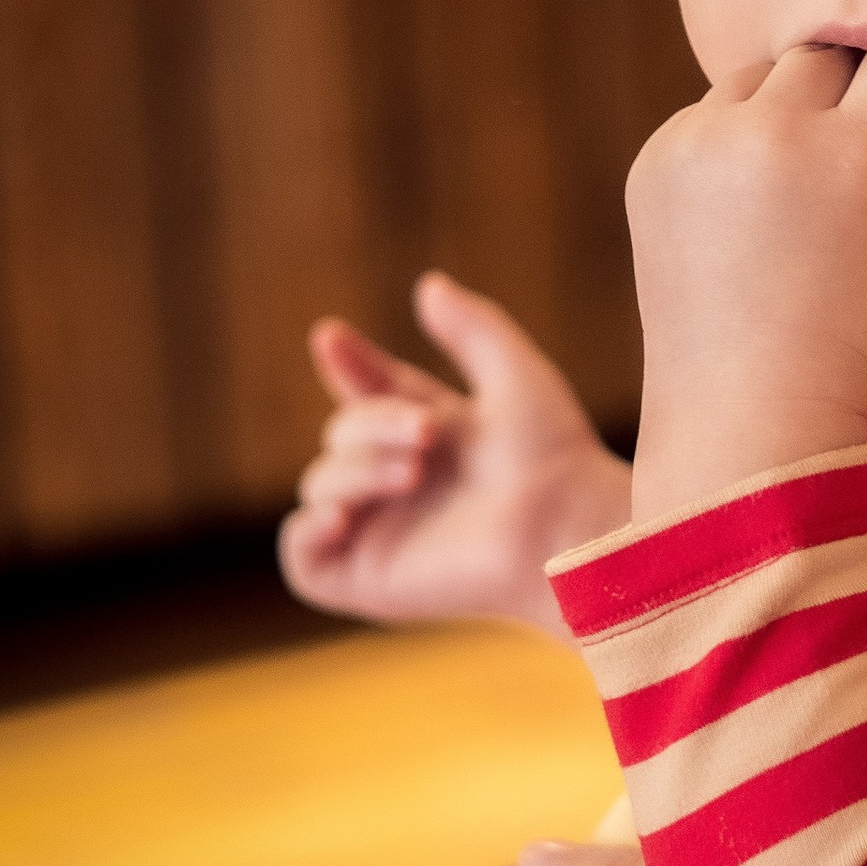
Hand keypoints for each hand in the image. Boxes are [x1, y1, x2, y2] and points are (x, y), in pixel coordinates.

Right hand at [278, 272, 633, 632]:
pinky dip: (305, 532)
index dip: (349, 365)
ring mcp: (382, 534)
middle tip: (428, 434)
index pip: (372, 394)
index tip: (332, 335)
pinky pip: (301, 558)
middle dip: (372, 422)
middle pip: (342, 432)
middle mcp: (405, 484)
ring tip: (413, 473)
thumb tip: (428, 284)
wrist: (565, 529)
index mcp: (436, 437)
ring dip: (356, 468)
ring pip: (320, 484)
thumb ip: (473, 327)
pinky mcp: (369, 582)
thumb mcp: (515, 373)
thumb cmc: (554, 458)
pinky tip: (342, 515)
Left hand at [626, 47, 866, 520]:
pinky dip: (741, 136)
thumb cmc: (866, 346)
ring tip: (813, 172)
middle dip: (860, 95)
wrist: (747, 408)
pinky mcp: (655, 161)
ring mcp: (699, 143)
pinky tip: (760, 195)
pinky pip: (712, 111)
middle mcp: (769, 131)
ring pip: (769, 73)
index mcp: (853, 153)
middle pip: (836, 54)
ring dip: (797, 104)